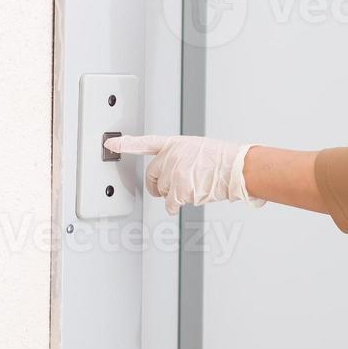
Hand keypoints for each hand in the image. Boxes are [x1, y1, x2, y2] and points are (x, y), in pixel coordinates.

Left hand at [104, 135, 260, 215]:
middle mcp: (171, 156)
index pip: (145, 143)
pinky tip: (194, 195)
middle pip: (152, 177)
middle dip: (159, 187)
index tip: (110, 145)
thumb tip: (173, 175)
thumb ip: (180, 158)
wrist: (237, 167)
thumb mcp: (199, 149)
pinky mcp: (178, 189)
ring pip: (163, 193)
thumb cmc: (224, 159)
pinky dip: (178, 206)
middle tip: (173, 188)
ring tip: (196, 186)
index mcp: (175, 144)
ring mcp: (173, 172)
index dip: (126, 144)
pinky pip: (171, 204)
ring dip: (175, 196)